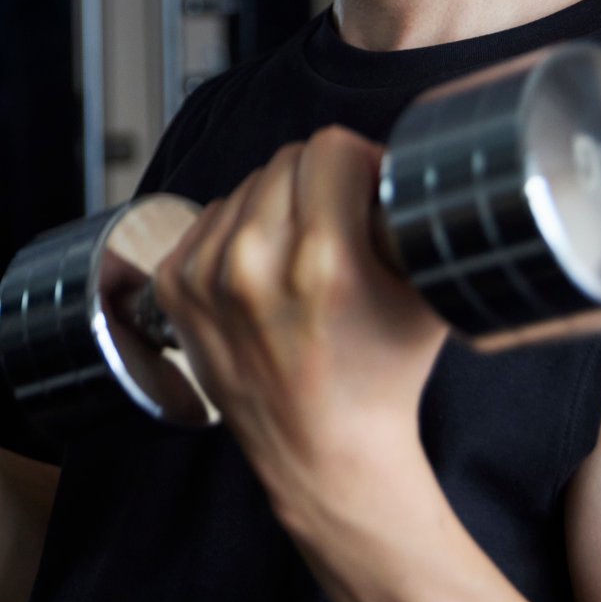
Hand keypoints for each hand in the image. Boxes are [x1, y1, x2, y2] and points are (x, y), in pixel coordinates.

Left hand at [152, 125, 448, 518]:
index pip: (330, 148)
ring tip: (302, 254)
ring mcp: (206, 276)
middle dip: (320, 181)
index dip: (360, 163)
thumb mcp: (424, 295)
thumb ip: (413, 221)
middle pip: (287, 160)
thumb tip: (394, 163)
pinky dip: (239, 231)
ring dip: (278, 204)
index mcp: (323, 260)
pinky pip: (212, 217)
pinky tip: (265, 269)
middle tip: (340, 222)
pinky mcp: (176, 287)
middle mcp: (255, 263)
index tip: (369, 188)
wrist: (322, 452)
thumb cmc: (381, 377)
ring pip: (247, 185)